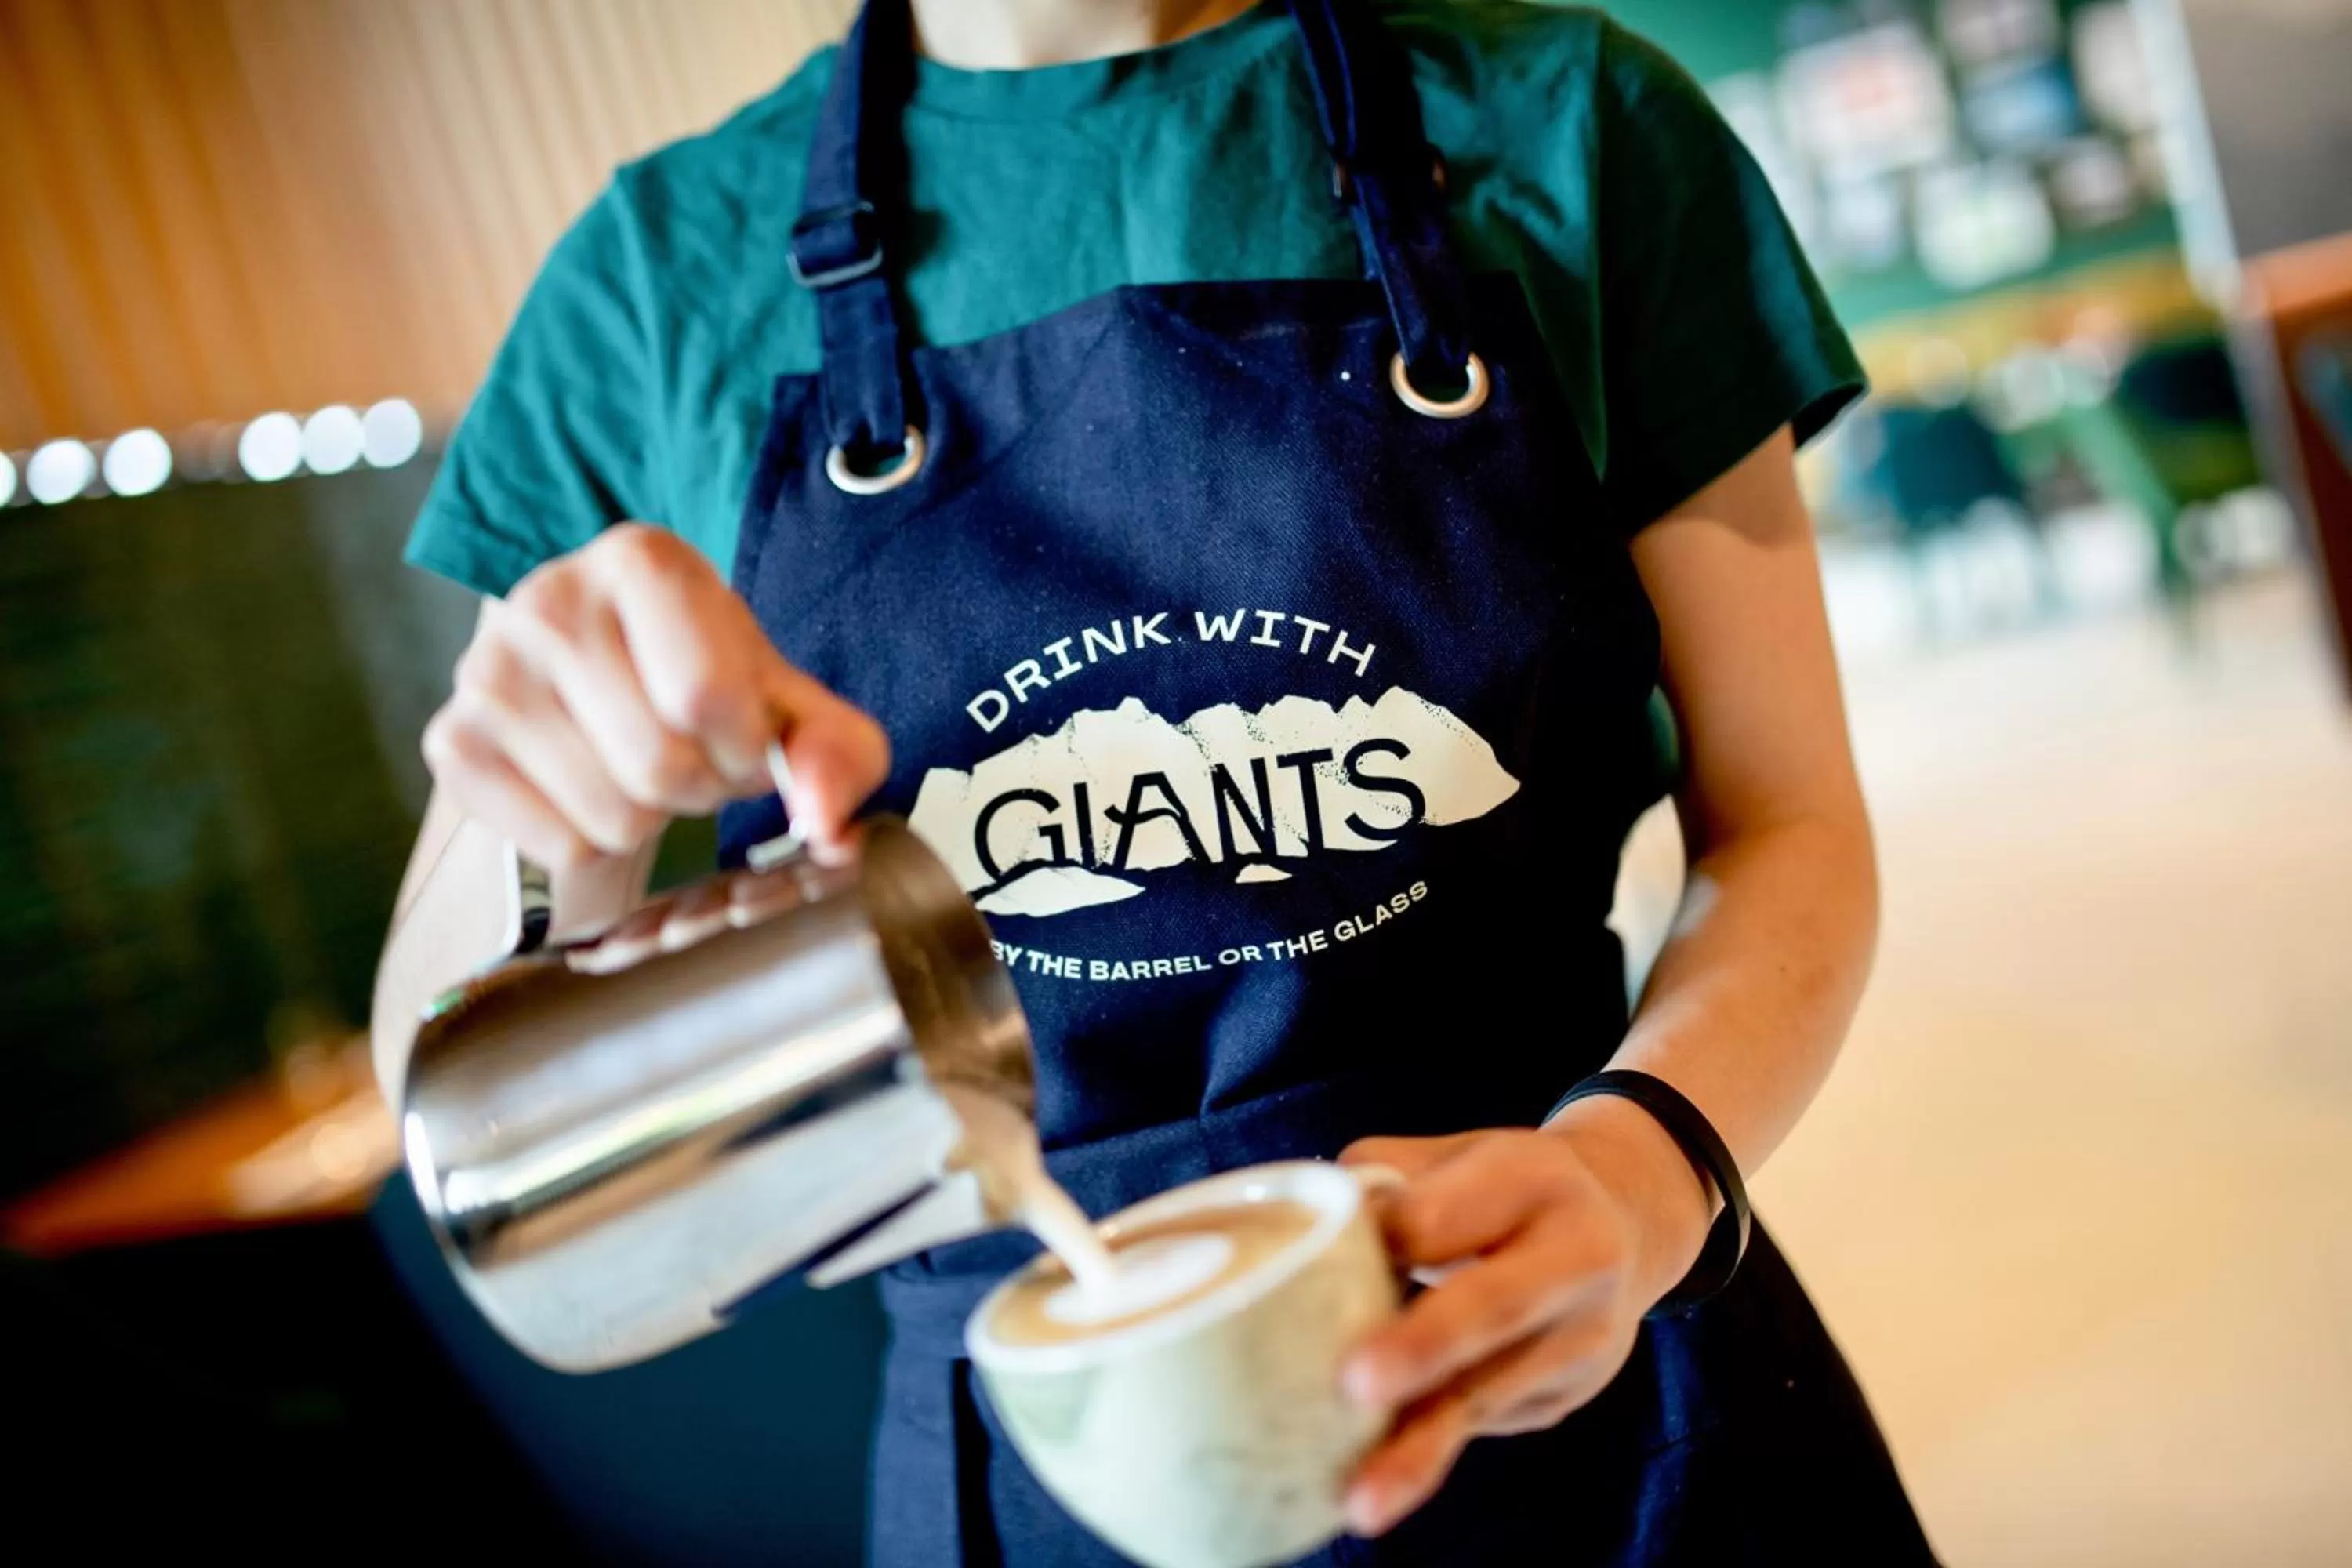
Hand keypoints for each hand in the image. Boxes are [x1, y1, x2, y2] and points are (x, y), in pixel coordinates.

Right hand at [423, 523, 887, 869]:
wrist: (597, 684)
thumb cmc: (700, 681)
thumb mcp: (787, 700)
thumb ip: (835, 750)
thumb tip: (825, 820)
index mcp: (641, 561)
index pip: (707, 697)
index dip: (745, 749)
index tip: (742, 738)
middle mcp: (548, 600)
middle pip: (659, 764)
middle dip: (700, 788)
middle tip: (694, 759)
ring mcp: (487, 671)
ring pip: (612, 816)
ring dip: (649, 818)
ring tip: (640, 767)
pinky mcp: (453, 742)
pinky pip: (561, 845)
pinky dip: (594, 841)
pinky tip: (590, 787)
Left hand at [1336, 1099, 1715, 1535]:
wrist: (1624, 1221)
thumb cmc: (1504, 1186)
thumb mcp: (1458, 1153)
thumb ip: (1385, 1177)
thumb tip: (1308, 1234)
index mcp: (1535, 1179)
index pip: (1447, 1212)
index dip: (1385, 1239)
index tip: (1318, 1258)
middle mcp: (1574, 1260)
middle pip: (1493, 1305)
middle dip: (1424, 1347)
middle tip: (1357, 1384)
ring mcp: (1578, 1339)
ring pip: (1488, 1394)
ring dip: (1420, 1448)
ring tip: (1363, 1496)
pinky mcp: (1560, 1398)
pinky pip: (1482, 1423)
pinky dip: (1424, 1449)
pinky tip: (1373, 1477)